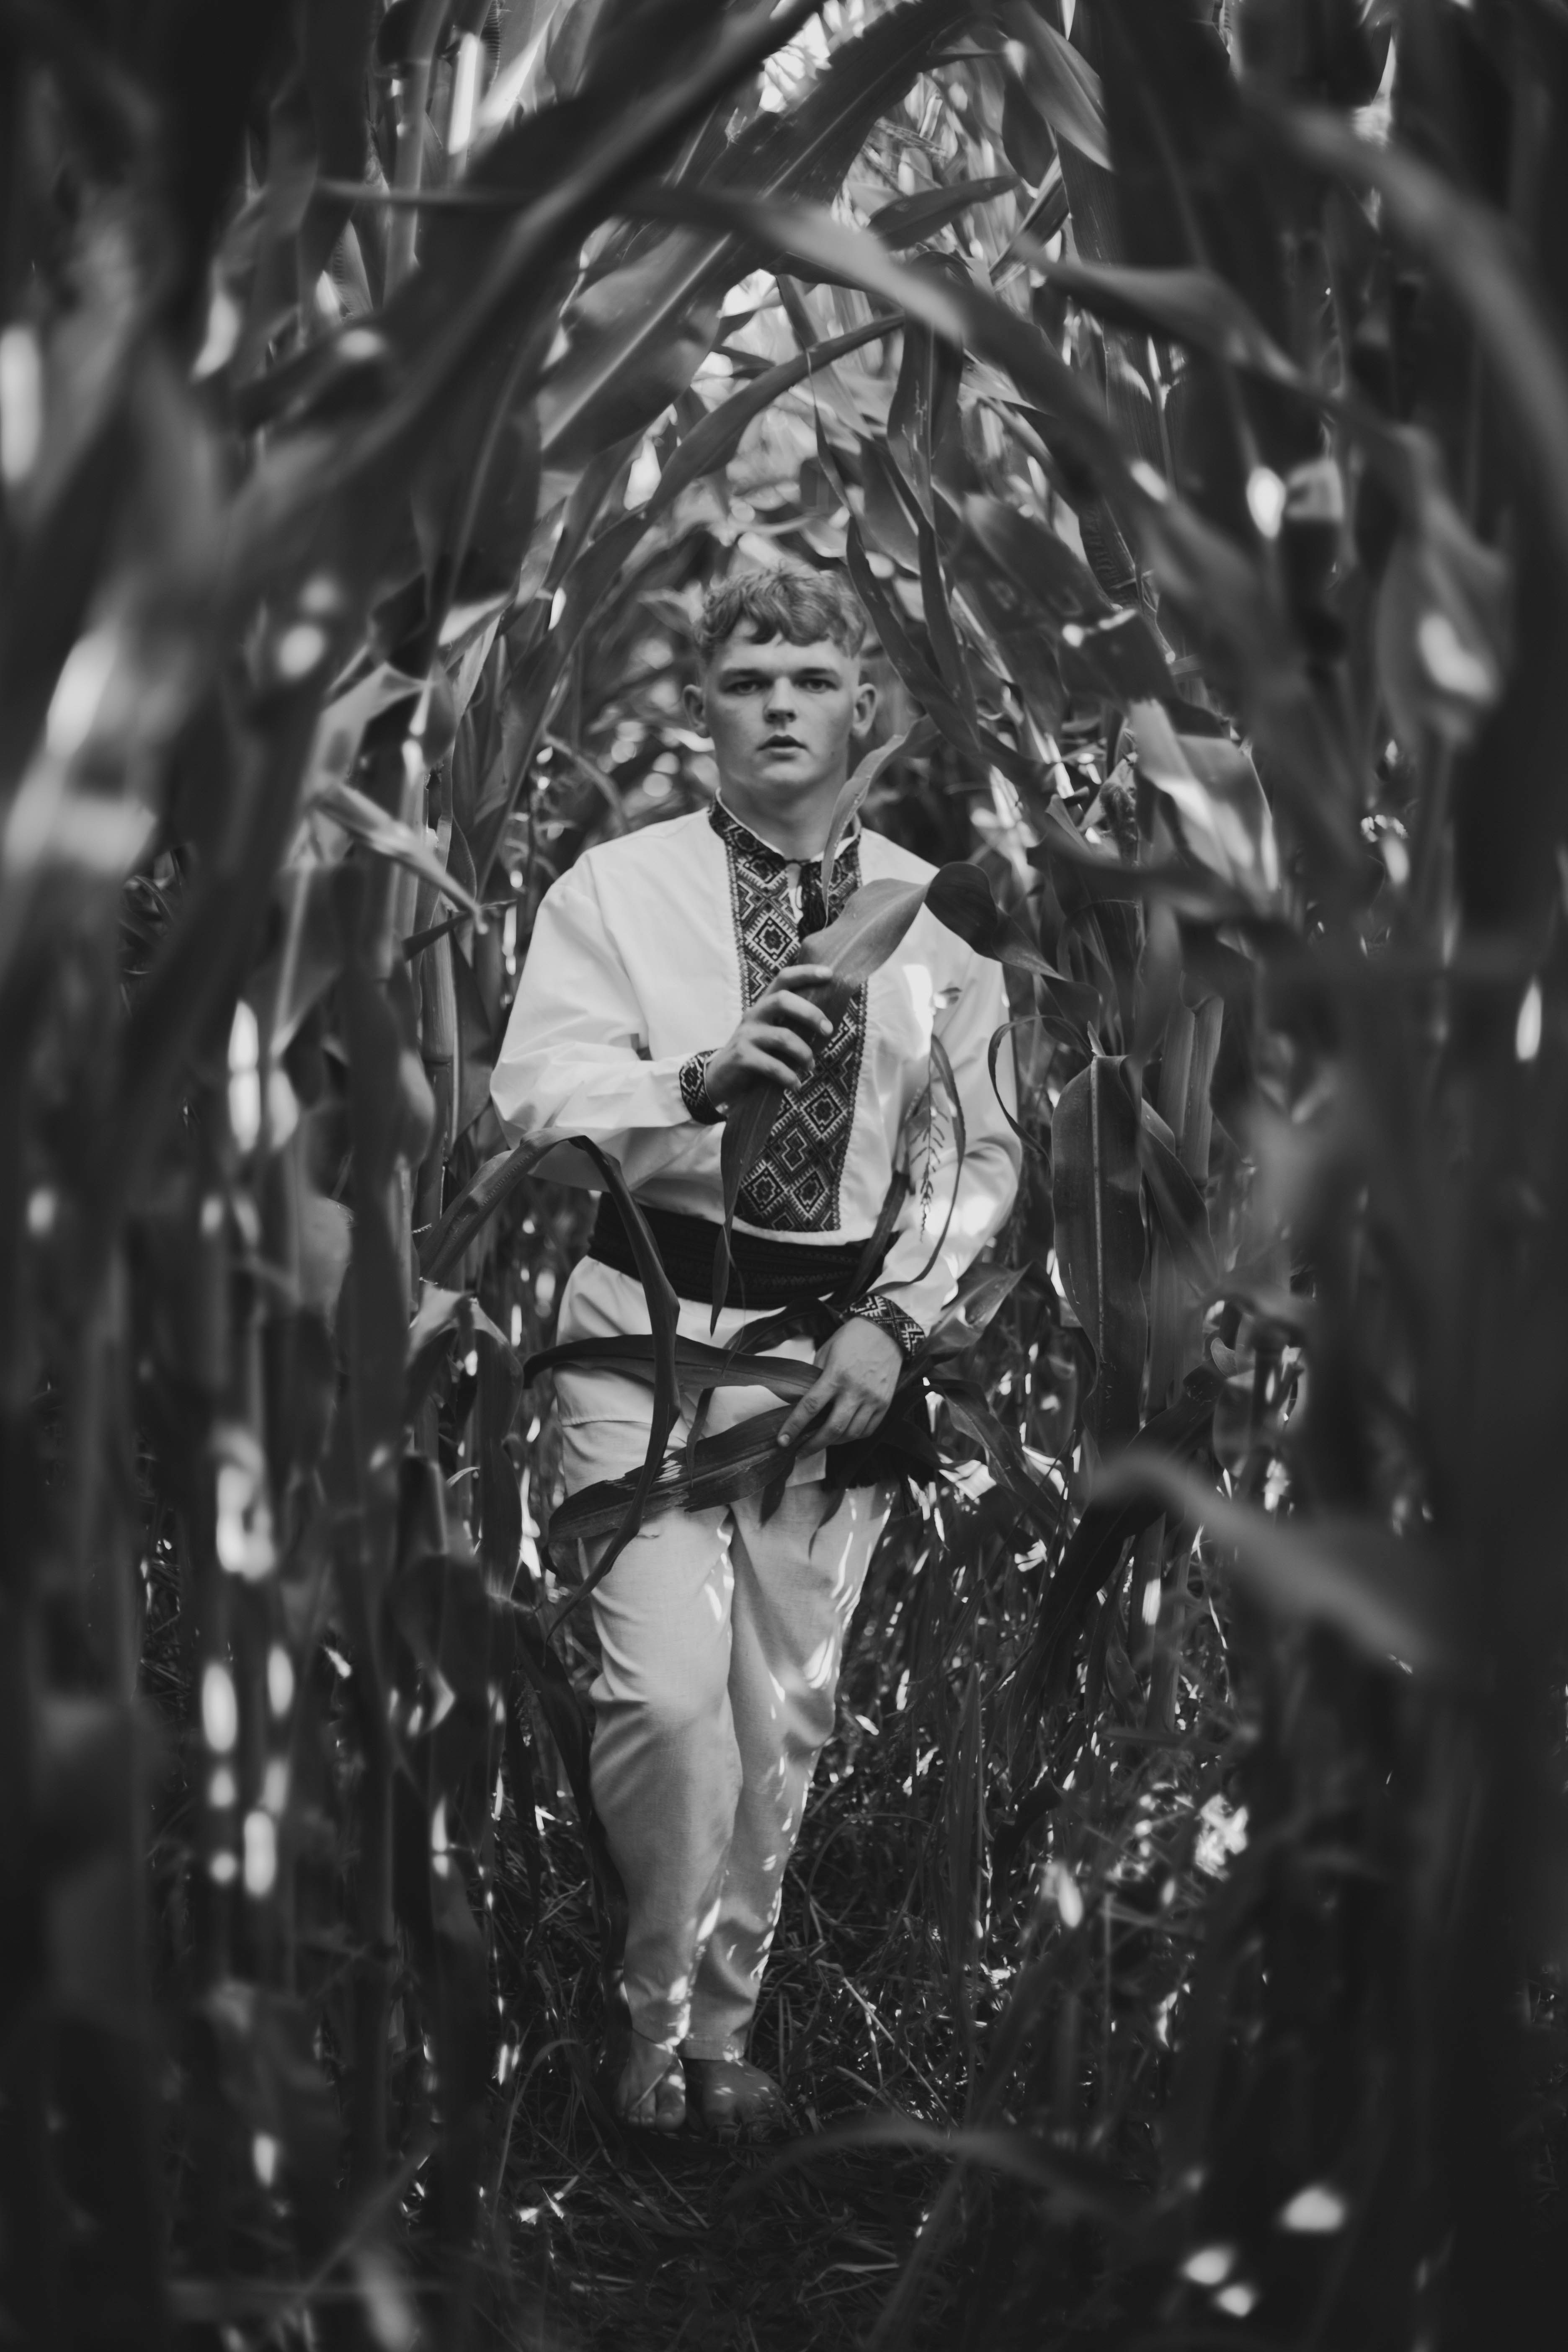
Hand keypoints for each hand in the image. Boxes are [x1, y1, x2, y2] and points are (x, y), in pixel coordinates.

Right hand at [704, 963, 836, 1106]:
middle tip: (828, 1030)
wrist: (721, 1078)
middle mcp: (754, 1014)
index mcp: (764, 1005)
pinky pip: (773, 1066)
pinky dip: (789, 1077)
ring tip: (810, 1067)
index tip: (829, 974)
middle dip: (811, 1014)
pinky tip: (796, 1085)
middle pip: (783, 1000)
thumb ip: (791, 1026)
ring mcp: (746, 1035)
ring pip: (783, 1037)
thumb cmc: (757, 1054)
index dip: (806, 973)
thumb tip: (828, 1026)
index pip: (784, 979)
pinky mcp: (742, 1057)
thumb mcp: (771, 1034)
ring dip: (804, 1054)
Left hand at [776, 1318, 902, 1451]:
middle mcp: (855, 1390)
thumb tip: (806, 1400)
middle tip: (801, 1451)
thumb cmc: (852, 1338)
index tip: (783, 1441)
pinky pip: (868, 1430)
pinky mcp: (885, 1403)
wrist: (887, 1331)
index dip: (794, 1426)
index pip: (810, 1407)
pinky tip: (844, 1434)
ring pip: (852, 1433)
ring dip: (834, 1442)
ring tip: (822, 1442)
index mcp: (836, 1376)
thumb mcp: (826, 1351)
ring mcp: (873, 1399)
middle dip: (814, 1445)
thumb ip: (816, 1377)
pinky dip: (854, 1436)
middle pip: (833, 1428)